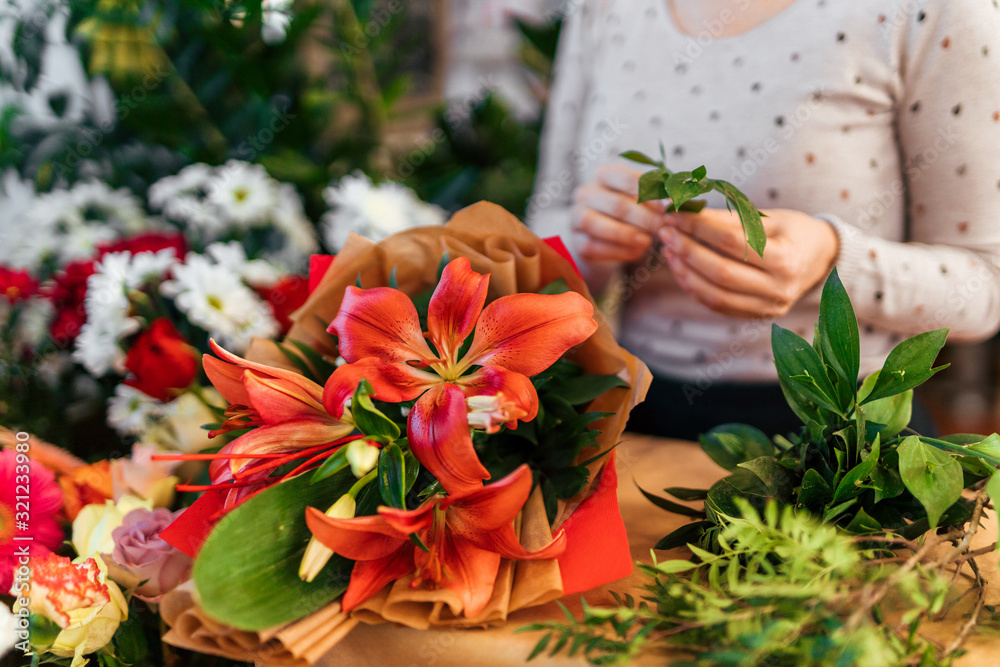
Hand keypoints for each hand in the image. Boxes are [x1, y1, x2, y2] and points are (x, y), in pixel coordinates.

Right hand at [571, 164, 666, 261]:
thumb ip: (656, 197)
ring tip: (648, 241)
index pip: (627, 178)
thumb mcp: (641, 199)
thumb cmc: (630, 212)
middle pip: (617, 205)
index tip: (667, 206)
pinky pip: (595, 247)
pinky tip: (636, 252)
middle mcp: (586, 192)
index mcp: (605, 175)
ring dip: (628, 235)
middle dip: (644, 218)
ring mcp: (577, 217)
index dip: (649, 193)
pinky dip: (618, 251)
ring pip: (600, 226)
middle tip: (663, 228)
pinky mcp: (577, 241)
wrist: (606, 237)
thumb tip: (675, 201)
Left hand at [659, 208, 839, 318]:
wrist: (820, 259)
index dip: (699, 227)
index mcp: (786, 258)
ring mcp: (768, 307)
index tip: (674, 213)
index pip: (732, 242)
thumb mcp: (768, 217)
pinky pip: (717, 305)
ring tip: (668, 250)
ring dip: (684, 272)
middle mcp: (778, 288)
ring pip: (715, 295)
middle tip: (665, 231)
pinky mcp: (756, 316)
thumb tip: (684, 209)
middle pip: (721, 272)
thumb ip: (728, 218)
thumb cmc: (792, 231)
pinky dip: (694, 288)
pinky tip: (680, 269)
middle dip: (687, 250)